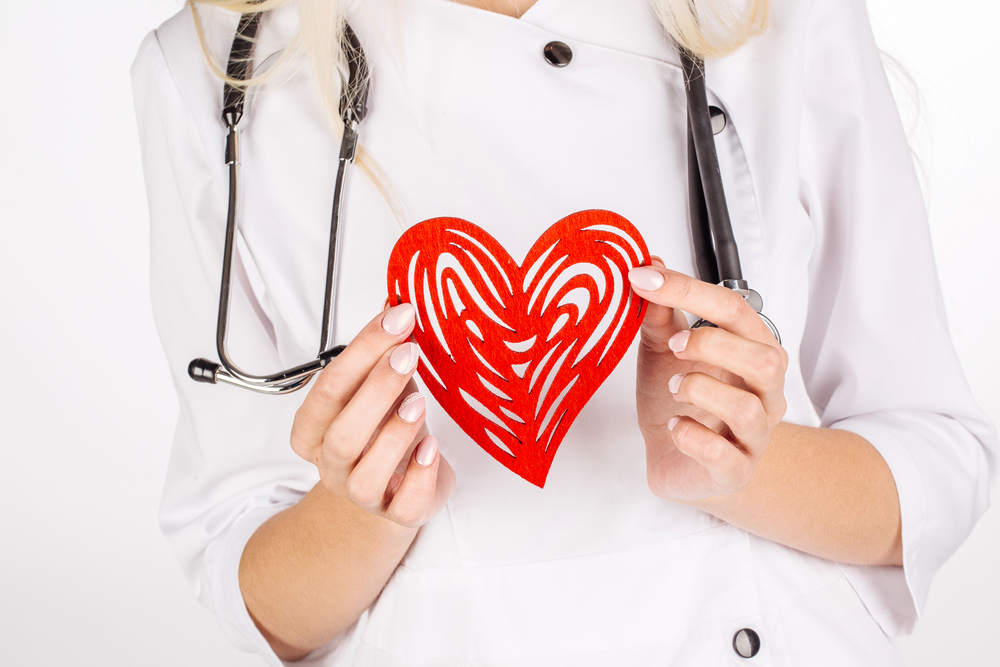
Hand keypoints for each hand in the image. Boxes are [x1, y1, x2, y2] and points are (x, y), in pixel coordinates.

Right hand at [289, 304, 455, 530]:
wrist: (393, 491)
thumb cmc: (382, 433)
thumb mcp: (379, 391)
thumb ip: (383, 355)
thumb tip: (396, 305)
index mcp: (315, 430)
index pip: (329, 387)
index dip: (362, 349)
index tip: (397, 317)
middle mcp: (332, 463)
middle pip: (342, 432)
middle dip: (375, 388)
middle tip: (409, 353)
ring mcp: (362, 494)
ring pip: (365, 472)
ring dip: (394, 432)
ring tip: (420, 402)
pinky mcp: (397, 514)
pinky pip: (404, 504)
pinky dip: (419, 475)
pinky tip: (432, 448)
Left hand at [628, 261, 786, 500]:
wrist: (675, 458)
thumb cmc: (676, 400)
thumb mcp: (662, 350)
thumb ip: (658, 313)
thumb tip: (650, 264)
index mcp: (751, 351)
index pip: (735, 310)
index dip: (689, 291)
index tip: (644, 278)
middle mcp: (763, 392)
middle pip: (765, 358)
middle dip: (714, 345)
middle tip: (673, 346)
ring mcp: (754, 435)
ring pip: (748, 409)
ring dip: (701, 391)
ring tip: (674, 388)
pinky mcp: (735, 471)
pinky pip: (725, 457)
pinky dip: (693, 438)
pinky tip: (674, 427)